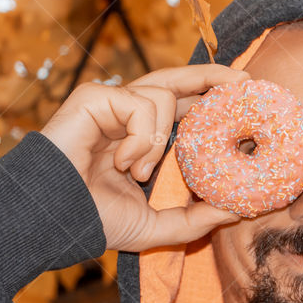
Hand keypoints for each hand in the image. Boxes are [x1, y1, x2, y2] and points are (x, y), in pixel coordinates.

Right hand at [41, 65, 248, 251]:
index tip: (249, 102)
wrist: (53, 220)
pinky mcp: (94, 96)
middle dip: (214, 76)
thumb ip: (197, 219)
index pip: (187, 107)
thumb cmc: (95, 221)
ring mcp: (112, 103)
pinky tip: (120, 162)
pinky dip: (139, 138)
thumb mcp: (157, 225)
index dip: (216, 100)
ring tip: (137, 171)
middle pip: (180, 80)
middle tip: (246, 83)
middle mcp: (131, 115)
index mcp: (146, 137)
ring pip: (163, 94)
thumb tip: (241, 211)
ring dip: (158, 139)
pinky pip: (139, 103)